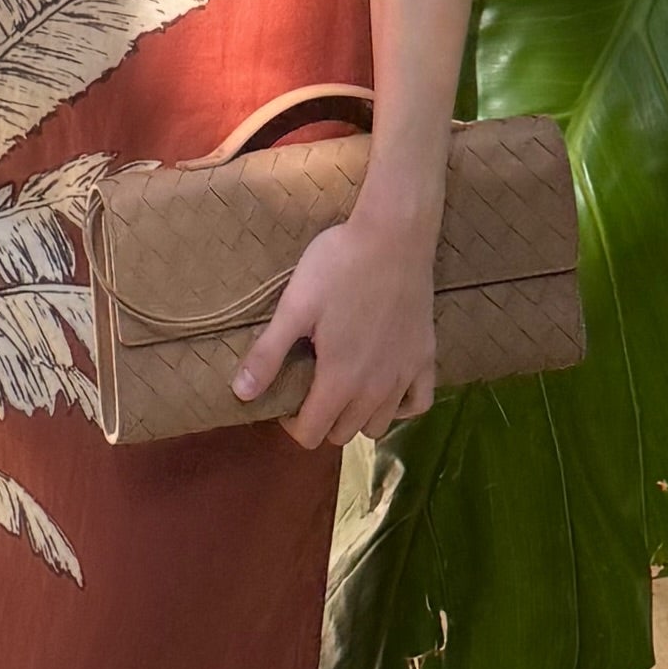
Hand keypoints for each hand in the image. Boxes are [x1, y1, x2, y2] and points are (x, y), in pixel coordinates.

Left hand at [234, 200, 440, 449]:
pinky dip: (399, 406)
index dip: (291, 424)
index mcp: (339, 380)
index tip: (285, 399)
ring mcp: (404, 375)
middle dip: (321, 420)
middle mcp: (375, 389)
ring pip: (379, 425)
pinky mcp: (426, 358)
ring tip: (343, 387)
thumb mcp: (294, 306)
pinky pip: (418, 404)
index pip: (311, 434)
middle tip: (310, 387)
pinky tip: (384, 388)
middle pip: (343, 433)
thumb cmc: (338, 265)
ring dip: (357, 416)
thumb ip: (268, 354)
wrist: (393, 234)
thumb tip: (241, 394)